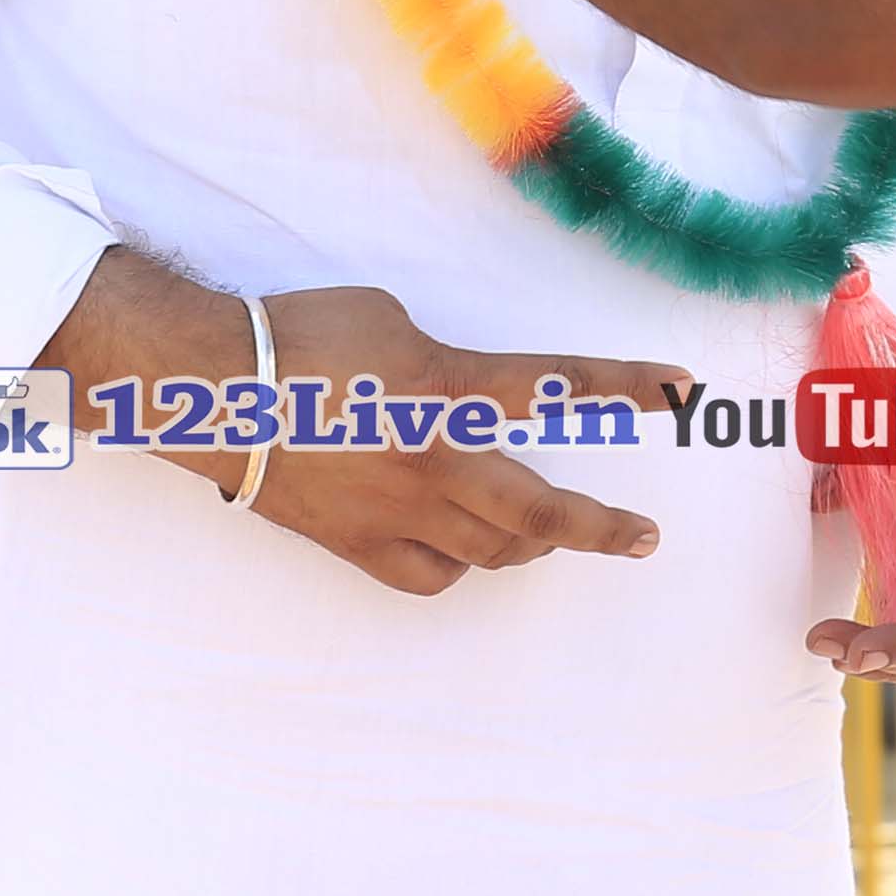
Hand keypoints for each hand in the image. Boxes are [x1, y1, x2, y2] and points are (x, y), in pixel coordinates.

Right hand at [126, 274, 687, 599]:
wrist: (213, 392)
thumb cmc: (297, 336)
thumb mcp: (393, 319)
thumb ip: (447, 363)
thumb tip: (462, 394)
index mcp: (451, 390)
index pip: (561, 389)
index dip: (629, 388)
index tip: (682, 391)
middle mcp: (438, 461)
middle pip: (543, 514)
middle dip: (604, 529)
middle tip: (641, 537)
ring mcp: (401, 512)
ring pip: (493, 552)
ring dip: (528, 543)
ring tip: (541, 532)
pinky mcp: (361, 544)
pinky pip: (434, 576)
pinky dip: (459, 565)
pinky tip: (462, 550)